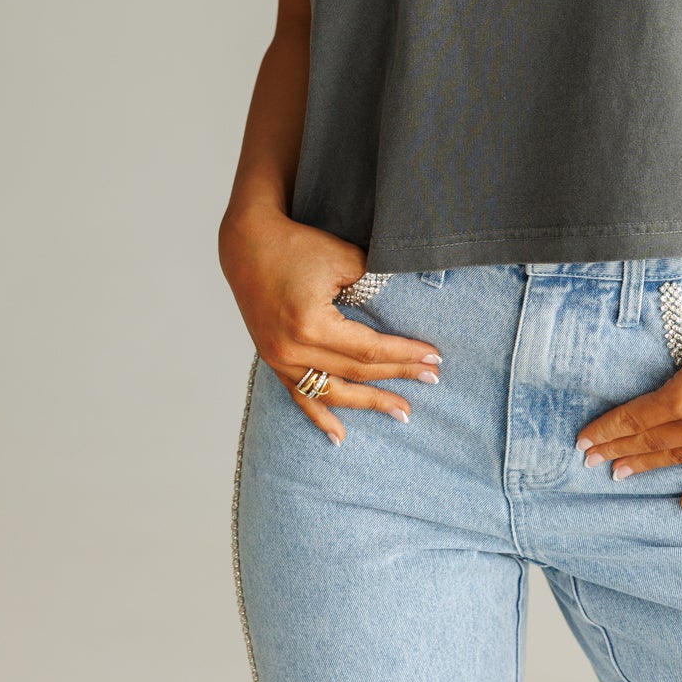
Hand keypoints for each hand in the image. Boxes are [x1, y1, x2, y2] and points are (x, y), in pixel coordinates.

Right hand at [218, 203, 442, 442]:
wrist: (249, 245)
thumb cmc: (296, 246)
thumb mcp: (342, 258)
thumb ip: (373, 284)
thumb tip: (403, 306)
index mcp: (311, 325)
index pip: (370, 349)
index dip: (404, 355)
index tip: (433, 358)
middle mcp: (293, 350)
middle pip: (356, 372)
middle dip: (397, 376)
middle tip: (432, 379)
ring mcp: (280, 359)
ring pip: (332, 392)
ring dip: (368, 403)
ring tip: (401, 413)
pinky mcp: (273, 360)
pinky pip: (300, 396)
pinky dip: (320, 417)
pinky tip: (340, 436)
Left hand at [574, 305, 681, 509]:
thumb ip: (668, 355)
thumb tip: (648, 362)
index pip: (633, 419)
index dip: (606, 430)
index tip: (584, 441)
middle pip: (648, 442)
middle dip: (616, 451)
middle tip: (590, 461)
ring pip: (677, 459)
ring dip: (646, 467)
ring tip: (620, 473)